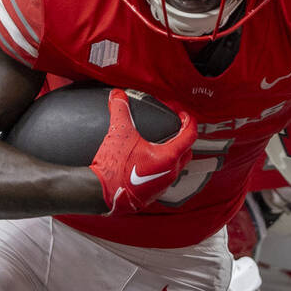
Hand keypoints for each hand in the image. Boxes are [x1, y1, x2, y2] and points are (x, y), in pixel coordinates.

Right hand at [90, 90, 196, 214]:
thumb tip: (118, 96)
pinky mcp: (153, 193)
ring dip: (173, 154)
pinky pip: (164, 177)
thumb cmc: (113, 169)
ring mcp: (162, 185)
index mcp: (168, 157)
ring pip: (176, 167)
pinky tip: (148, 161)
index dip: (189, 121)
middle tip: (174, 129)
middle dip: (183, 139)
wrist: (100, 193)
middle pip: (187, 152)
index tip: (183, 116)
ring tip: (161, 143)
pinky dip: (162, 166)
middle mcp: (170, 173)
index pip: (190, 136)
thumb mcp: (119, 133)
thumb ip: (121, 111)